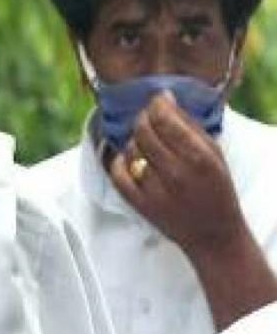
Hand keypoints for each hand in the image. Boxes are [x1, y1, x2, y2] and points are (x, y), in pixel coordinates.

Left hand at [107, 91, 245, 258]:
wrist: (212, 234)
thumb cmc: (216, 189)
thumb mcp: (214, 154)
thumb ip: (190, 126)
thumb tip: (165, 100)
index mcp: (198, 158)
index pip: (165, 119)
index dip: (157, 103)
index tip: (158, 99)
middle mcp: (175, 173)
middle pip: (143, 131)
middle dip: (144, 117)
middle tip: (149, 116)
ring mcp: (154, 190)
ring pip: (130, 149)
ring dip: (135, 139)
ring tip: (147, 141)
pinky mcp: (138, 204)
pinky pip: (117, 173)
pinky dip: (120, 160)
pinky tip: (130, 157)